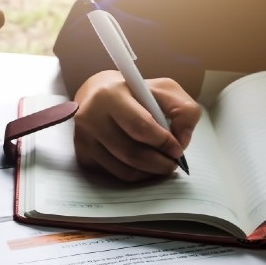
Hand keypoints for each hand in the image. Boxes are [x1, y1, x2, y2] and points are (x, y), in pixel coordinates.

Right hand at [72, 70, 200, 180]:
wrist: (96, 94)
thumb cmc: (135, 93)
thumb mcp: (164, 90)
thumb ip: (184, 111)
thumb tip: (181, 141)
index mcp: (111, 95)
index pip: (140, 126)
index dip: (164, 142)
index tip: (177, 150)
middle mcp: (91, 116)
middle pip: (131, 152)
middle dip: (159, 163)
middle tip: (172, 164)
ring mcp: (83, 136)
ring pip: (123, 168)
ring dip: (149, 172)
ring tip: (161, 165)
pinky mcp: (81, 153)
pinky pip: (113, 174)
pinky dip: (134, 174)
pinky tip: (142, 165)